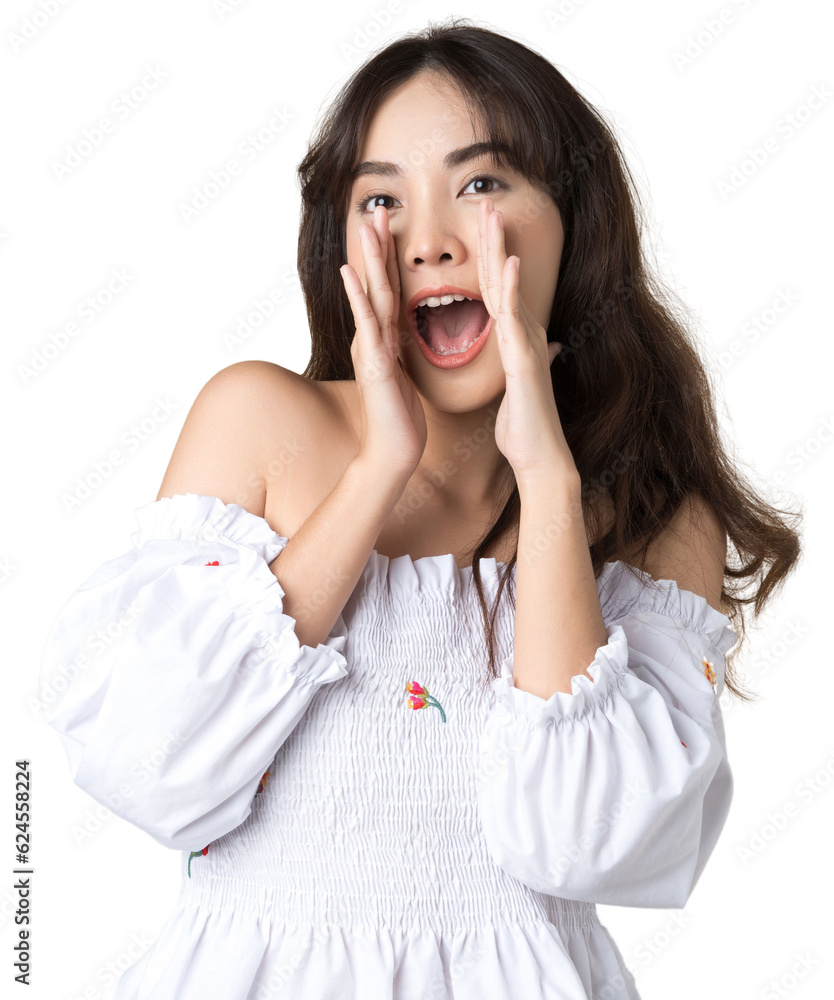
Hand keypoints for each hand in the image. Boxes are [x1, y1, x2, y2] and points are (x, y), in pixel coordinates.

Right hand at [339, 205, 426, 483]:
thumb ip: (403, 352)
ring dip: (369, 260)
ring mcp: (370, 348)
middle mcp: (374, 338)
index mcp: (386, 339)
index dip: (391, 258)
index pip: (389, 290)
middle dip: (378, 246)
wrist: (395, 451)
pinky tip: (351, 273)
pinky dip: (359, 297)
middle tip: (379, 209)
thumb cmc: (403, 418)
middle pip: (377, 283)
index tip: (393, 226)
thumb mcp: (406, 375)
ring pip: (371, 295)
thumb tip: (405, 337)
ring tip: (366, 227)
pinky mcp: (373, 363)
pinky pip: (367, 324)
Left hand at [477, 197, 576, 486]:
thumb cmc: (523, 424)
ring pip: (509, 288)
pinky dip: (512, 292)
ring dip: (501, 250)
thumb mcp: (518, 385)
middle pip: (503, 278)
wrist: (538, 455)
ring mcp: (525, 344)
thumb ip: (526, 362)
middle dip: (494, 238)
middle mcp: (521, 334)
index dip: (488, 256)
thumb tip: (545, 348)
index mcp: (513, 338)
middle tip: (484, 200)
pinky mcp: (524, 361)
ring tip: (492, 216)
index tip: (479, 225)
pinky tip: (509, 265)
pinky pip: (515, 320)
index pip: (496, 289)